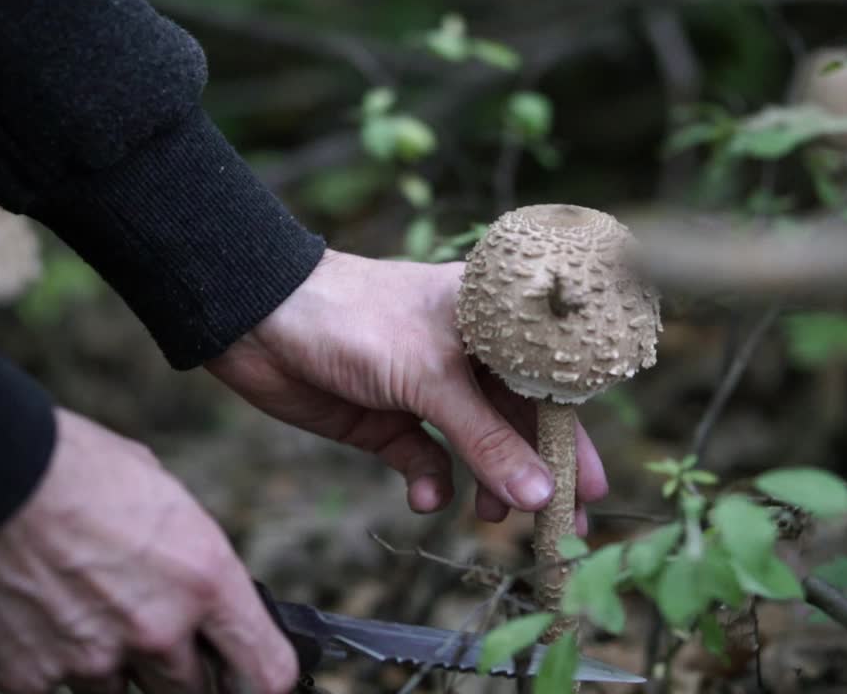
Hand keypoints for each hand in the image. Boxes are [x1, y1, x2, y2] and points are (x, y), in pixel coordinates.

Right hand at [0, 409, 296, 693]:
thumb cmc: (67, 463)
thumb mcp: (156, 490)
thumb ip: (183, 551)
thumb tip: (190, 581)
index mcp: (204, 576)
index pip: (266, 668)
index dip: (265, 679)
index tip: (254, 678)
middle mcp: (159, 628)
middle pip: (193, 690)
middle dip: (180, 669)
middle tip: (149, 632)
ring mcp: (95, 660)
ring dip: (114, 668)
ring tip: (81, 613)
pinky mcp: (31, 679)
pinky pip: (58, 690)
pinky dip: (52, 667)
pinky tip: (33, 622)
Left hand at [207, 250, 606, 529]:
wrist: (257, 321)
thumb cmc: (354, 318)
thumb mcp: (430, 378)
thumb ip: (486, 439)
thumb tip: (539, 495)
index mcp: (490, 321)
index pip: (548, 381)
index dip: (571, 434)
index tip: (589, 488)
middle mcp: (465, 355)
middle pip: (517, 422)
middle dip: (534, 473)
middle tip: (558, 527)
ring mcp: (426, 389)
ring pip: (475, 447)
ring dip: (484, 484)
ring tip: (488, 518)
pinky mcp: (388, 420)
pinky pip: (424, 460)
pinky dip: (428, 482)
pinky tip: (422, 495)